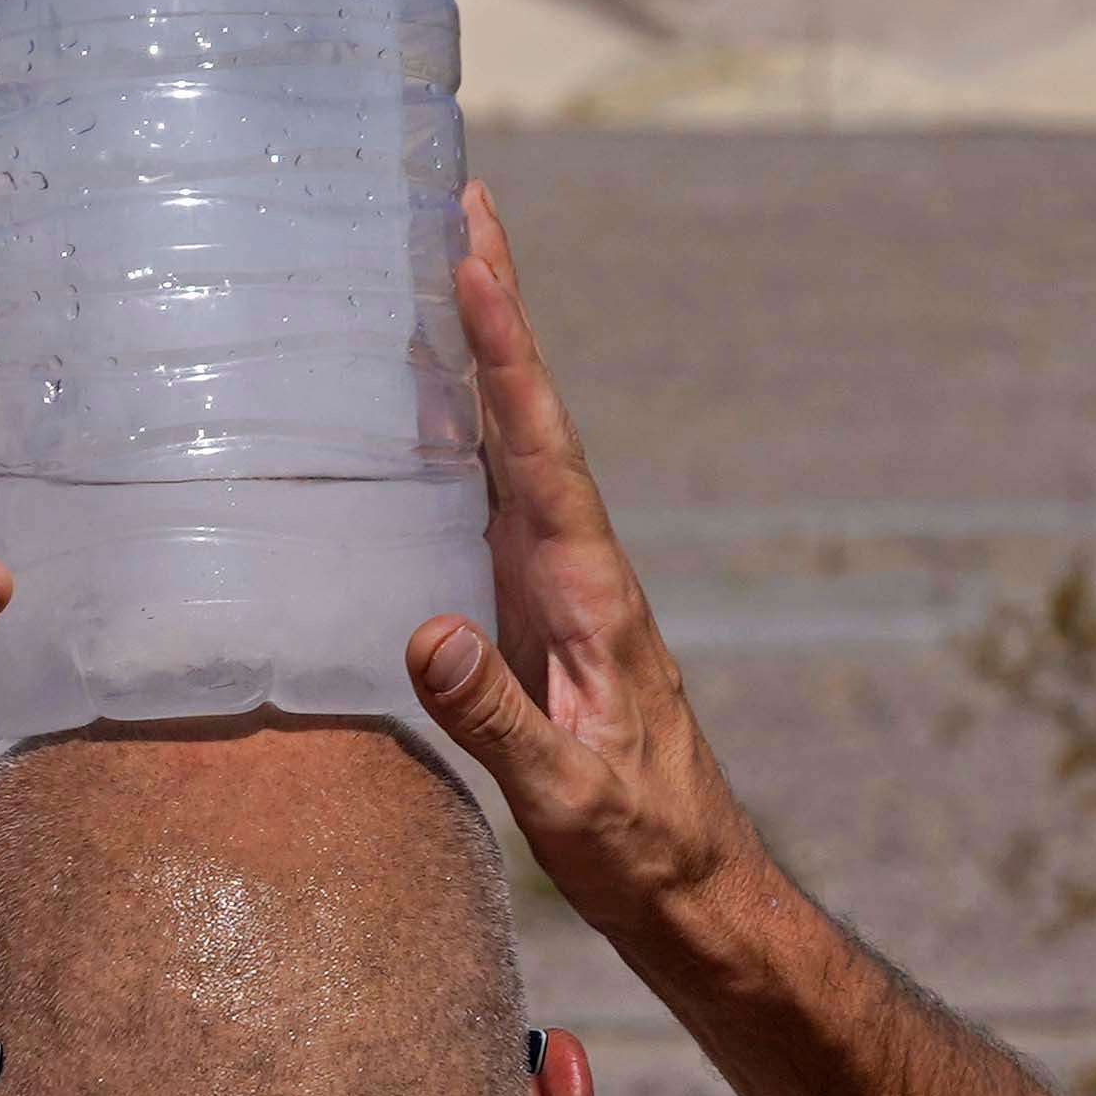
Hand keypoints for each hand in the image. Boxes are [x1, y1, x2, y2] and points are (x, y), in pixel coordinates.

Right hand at [401, 184, 772, 943]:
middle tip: (455, 204)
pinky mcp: (523, 618)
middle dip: (490, 312)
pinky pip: (476, 506)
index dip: (505, 348)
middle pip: (522, 414)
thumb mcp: (571, 796)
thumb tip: (426, 633)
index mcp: (591, 588)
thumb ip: (500, 719)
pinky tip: (401, 415)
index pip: (541, 442)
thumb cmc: (642, 848)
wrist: (693, 892)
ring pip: (498, 449)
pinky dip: (445, 441)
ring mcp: (548, 586)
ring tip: (422, 270)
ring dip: (466, 361)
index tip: (473, 253)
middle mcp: (572, 565)